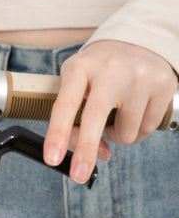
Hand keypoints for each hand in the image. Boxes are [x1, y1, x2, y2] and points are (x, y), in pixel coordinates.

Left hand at [44, 39, 177, 183]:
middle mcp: (111, 68)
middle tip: (78, 175)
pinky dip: (137, 129)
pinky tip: (134, 110)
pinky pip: (147, 129)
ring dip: (118, 135)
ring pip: (125, 132)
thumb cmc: (99, 72)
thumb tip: (97, 155)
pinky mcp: (163, 84)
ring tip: (117, 114)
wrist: (138, 42)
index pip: (66, 104)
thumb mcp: (78, 86)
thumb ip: (77, 122)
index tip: (53, 158)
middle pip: (96, 116)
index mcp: (81, 67)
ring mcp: (140, 75)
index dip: (58, 134)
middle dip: (85, 151)